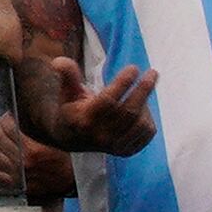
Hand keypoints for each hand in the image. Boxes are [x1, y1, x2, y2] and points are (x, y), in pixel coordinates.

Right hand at [42, 59, 157, 155]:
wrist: (71, 138)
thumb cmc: (72, 109)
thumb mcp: (67, 91)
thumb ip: (67, 75)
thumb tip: (58, 61)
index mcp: (84, 119)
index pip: (108, 100)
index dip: (123, 83)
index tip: (134, 68)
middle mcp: (99, 135)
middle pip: (128, 111)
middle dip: (143, 90)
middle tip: (152, 73)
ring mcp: (114, 146)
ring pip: (140, 123)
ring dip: (145, 104)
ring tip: (143, 90)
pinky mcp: (125, 151)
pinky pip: (146, 134)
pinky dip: (149, 119)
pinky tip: (143, 108)